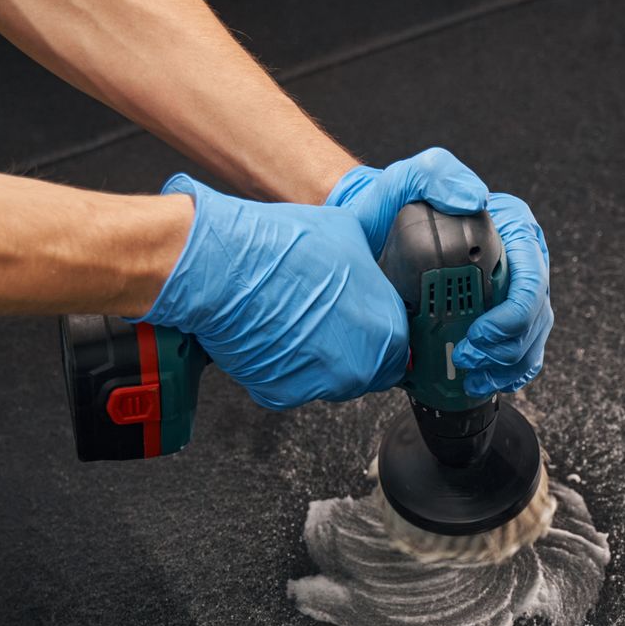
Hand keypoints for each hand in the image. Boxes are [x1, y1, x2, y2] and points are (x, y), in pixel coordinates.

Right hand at [136, 174, 407, 409]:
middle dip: (352, 346)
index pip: (401, 348)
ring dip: (319, 356)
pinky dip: (284, 365)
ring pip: (330, 378)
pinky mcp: (281, 395)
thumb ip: (377, 247)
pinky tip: (272, 331)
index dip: (382, 330)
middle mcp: (359, 368)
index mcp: (387, 332)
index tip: (366, 320)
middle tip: (325, 316)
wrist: (223, 268)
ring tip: (294, 317)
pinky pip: (292, 383)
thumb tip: (387, 231)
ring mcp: (320, 385)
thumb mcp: (351, 230)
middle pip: (367, 367)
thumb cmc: (282, 249)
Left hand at [328, 151, 552, 397]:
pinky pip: (516, 352)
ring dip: (506, 365)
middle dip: (507, 346)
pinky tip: (482, 382)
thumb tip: (475, 199)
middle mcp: (519, 261)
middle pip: (535, 315)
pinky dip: (505, 373)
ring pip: (529, 339)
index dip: (515, 313)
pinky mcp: (495, 317)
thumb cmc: (392, 204)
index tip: (480, 331)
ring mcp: (509, 292)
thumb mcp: (410, 177)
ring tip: (473, 375)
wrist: (368, 234)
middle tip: (469, 356)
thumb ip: (439, 175)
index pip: (531, 278)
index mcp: (514, 230)